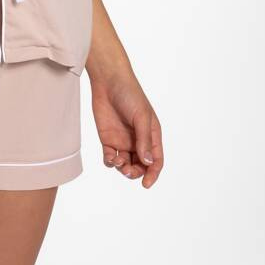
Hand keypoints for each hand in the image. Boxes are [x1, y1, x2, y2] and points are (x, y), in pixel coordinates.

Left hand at [89, 69, 163, 187]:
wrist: (108, 81)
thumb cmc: (130, 94)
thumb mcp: (141, 117)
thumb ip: (144, 140)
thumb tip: (148, 162)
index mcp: (151, 135)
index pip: (155, 160)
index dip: (153, 174)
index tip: (146, 184)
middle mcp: (138, 140)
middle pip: (140, 166)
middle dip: (135, 172)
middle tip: (128, 171)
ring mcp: (123, 141)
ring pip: (125, 164)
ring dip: (122, 168)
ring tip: (118, 161)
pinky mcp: (108, 139)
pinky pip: (110, 157)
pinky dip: (110, 162)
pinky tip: (110, 157)